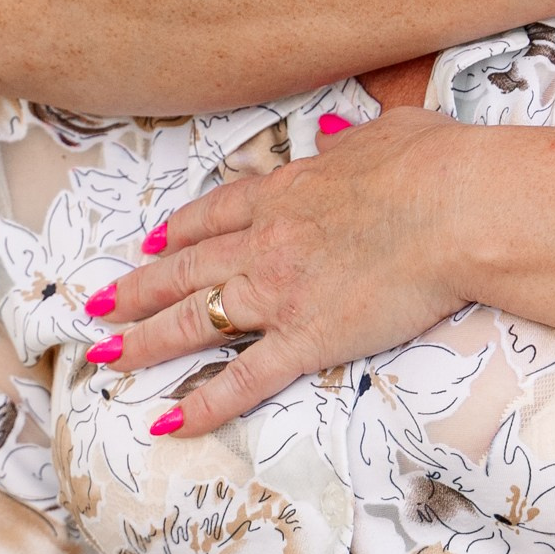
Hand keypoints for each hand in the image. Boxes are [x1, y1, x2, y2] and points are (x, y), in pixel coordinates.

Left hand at [102, 110, 471, 438]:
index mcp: (287, 191)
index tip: (149, 244)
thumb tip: (336, 135)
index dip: (177, 232)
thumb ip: (352, 140)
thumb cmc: (435, 165)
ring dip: (145, 341)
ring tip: (106, 357)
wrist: (457, 207)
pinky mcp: (306, 338)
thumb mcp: (387, 132)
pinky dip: (203, 404)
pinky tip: (169, 421)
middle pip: (185, 269)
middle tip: (98, 305)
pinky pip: (243, 379)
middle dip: (136, 289)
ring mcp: (281, 292)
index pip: (215, 215)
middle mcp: (268, 242)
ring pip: (195, 321)